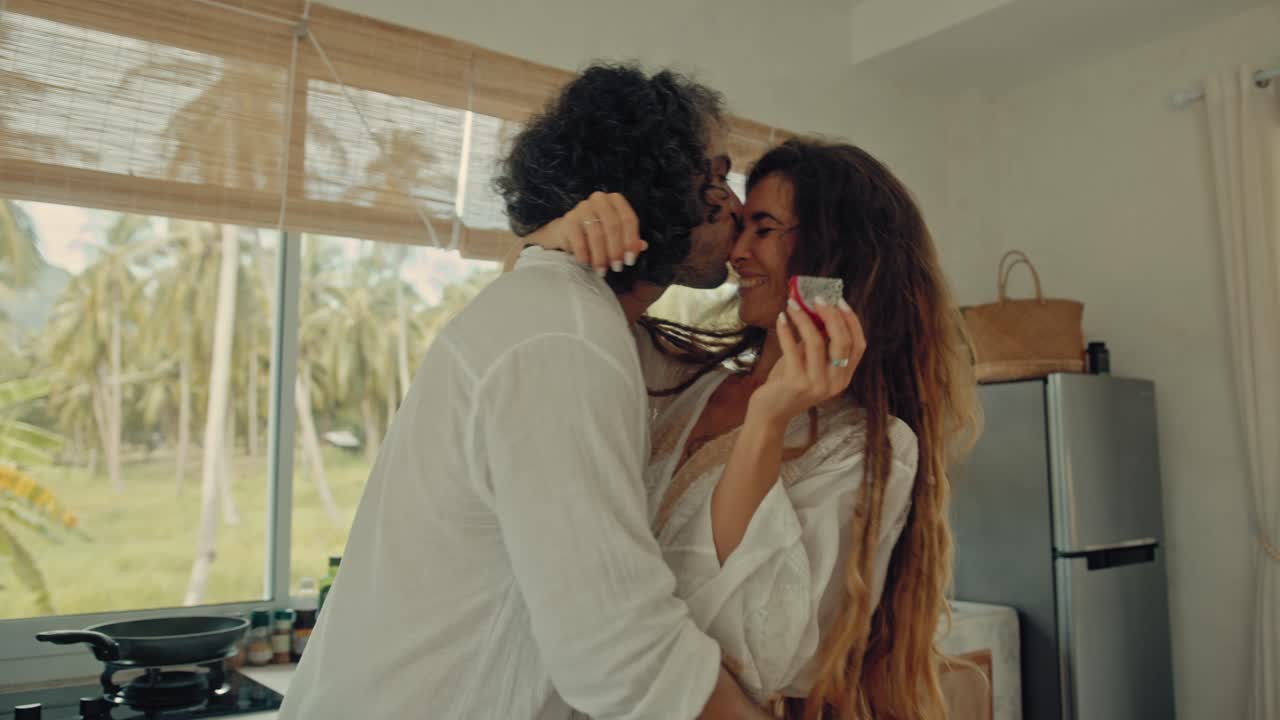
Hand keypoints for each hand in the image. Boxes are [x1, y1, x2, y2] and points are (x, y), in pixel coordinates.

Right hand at [523, 192, 647, 274]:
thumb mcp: (615, 236)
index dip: (631, 241)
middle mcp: (599, 199)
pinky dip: (584, 255)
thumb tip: (642, 246)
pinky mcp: (568, 220)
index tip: (630, 260)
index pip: (628, 219)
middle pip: (613, 225)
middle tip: (617, 267)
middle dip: (616, 250)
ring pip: (596, 233)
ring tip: (602, 270)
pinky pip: (579, 240)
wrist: (566, 232)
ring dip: (601, 256)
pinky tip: (586, 263)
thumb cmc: (596, 233)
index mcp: (615, 200)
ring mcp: (582, 208)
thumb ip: (629, 240)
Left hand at [748, 298, 865, 425]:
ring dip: (804, 319)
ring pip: (818, 343)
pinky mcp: (796, 383)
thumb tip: (818, 308)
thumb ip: (819, 341)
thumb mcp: (809, 361)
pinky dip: (786, 330)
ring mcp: (817, 384)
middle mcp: (835, 382)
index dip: (852, 321)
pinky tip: (781, 318)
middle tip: (816, 298)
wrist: (771, 413)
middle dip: (831, 315)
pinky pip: (792, 349)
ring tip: (793, 304)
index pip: (859, 345)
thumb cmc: (788, 382)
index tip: (839, 301)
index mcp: (844, 377)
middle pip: (842, 341)